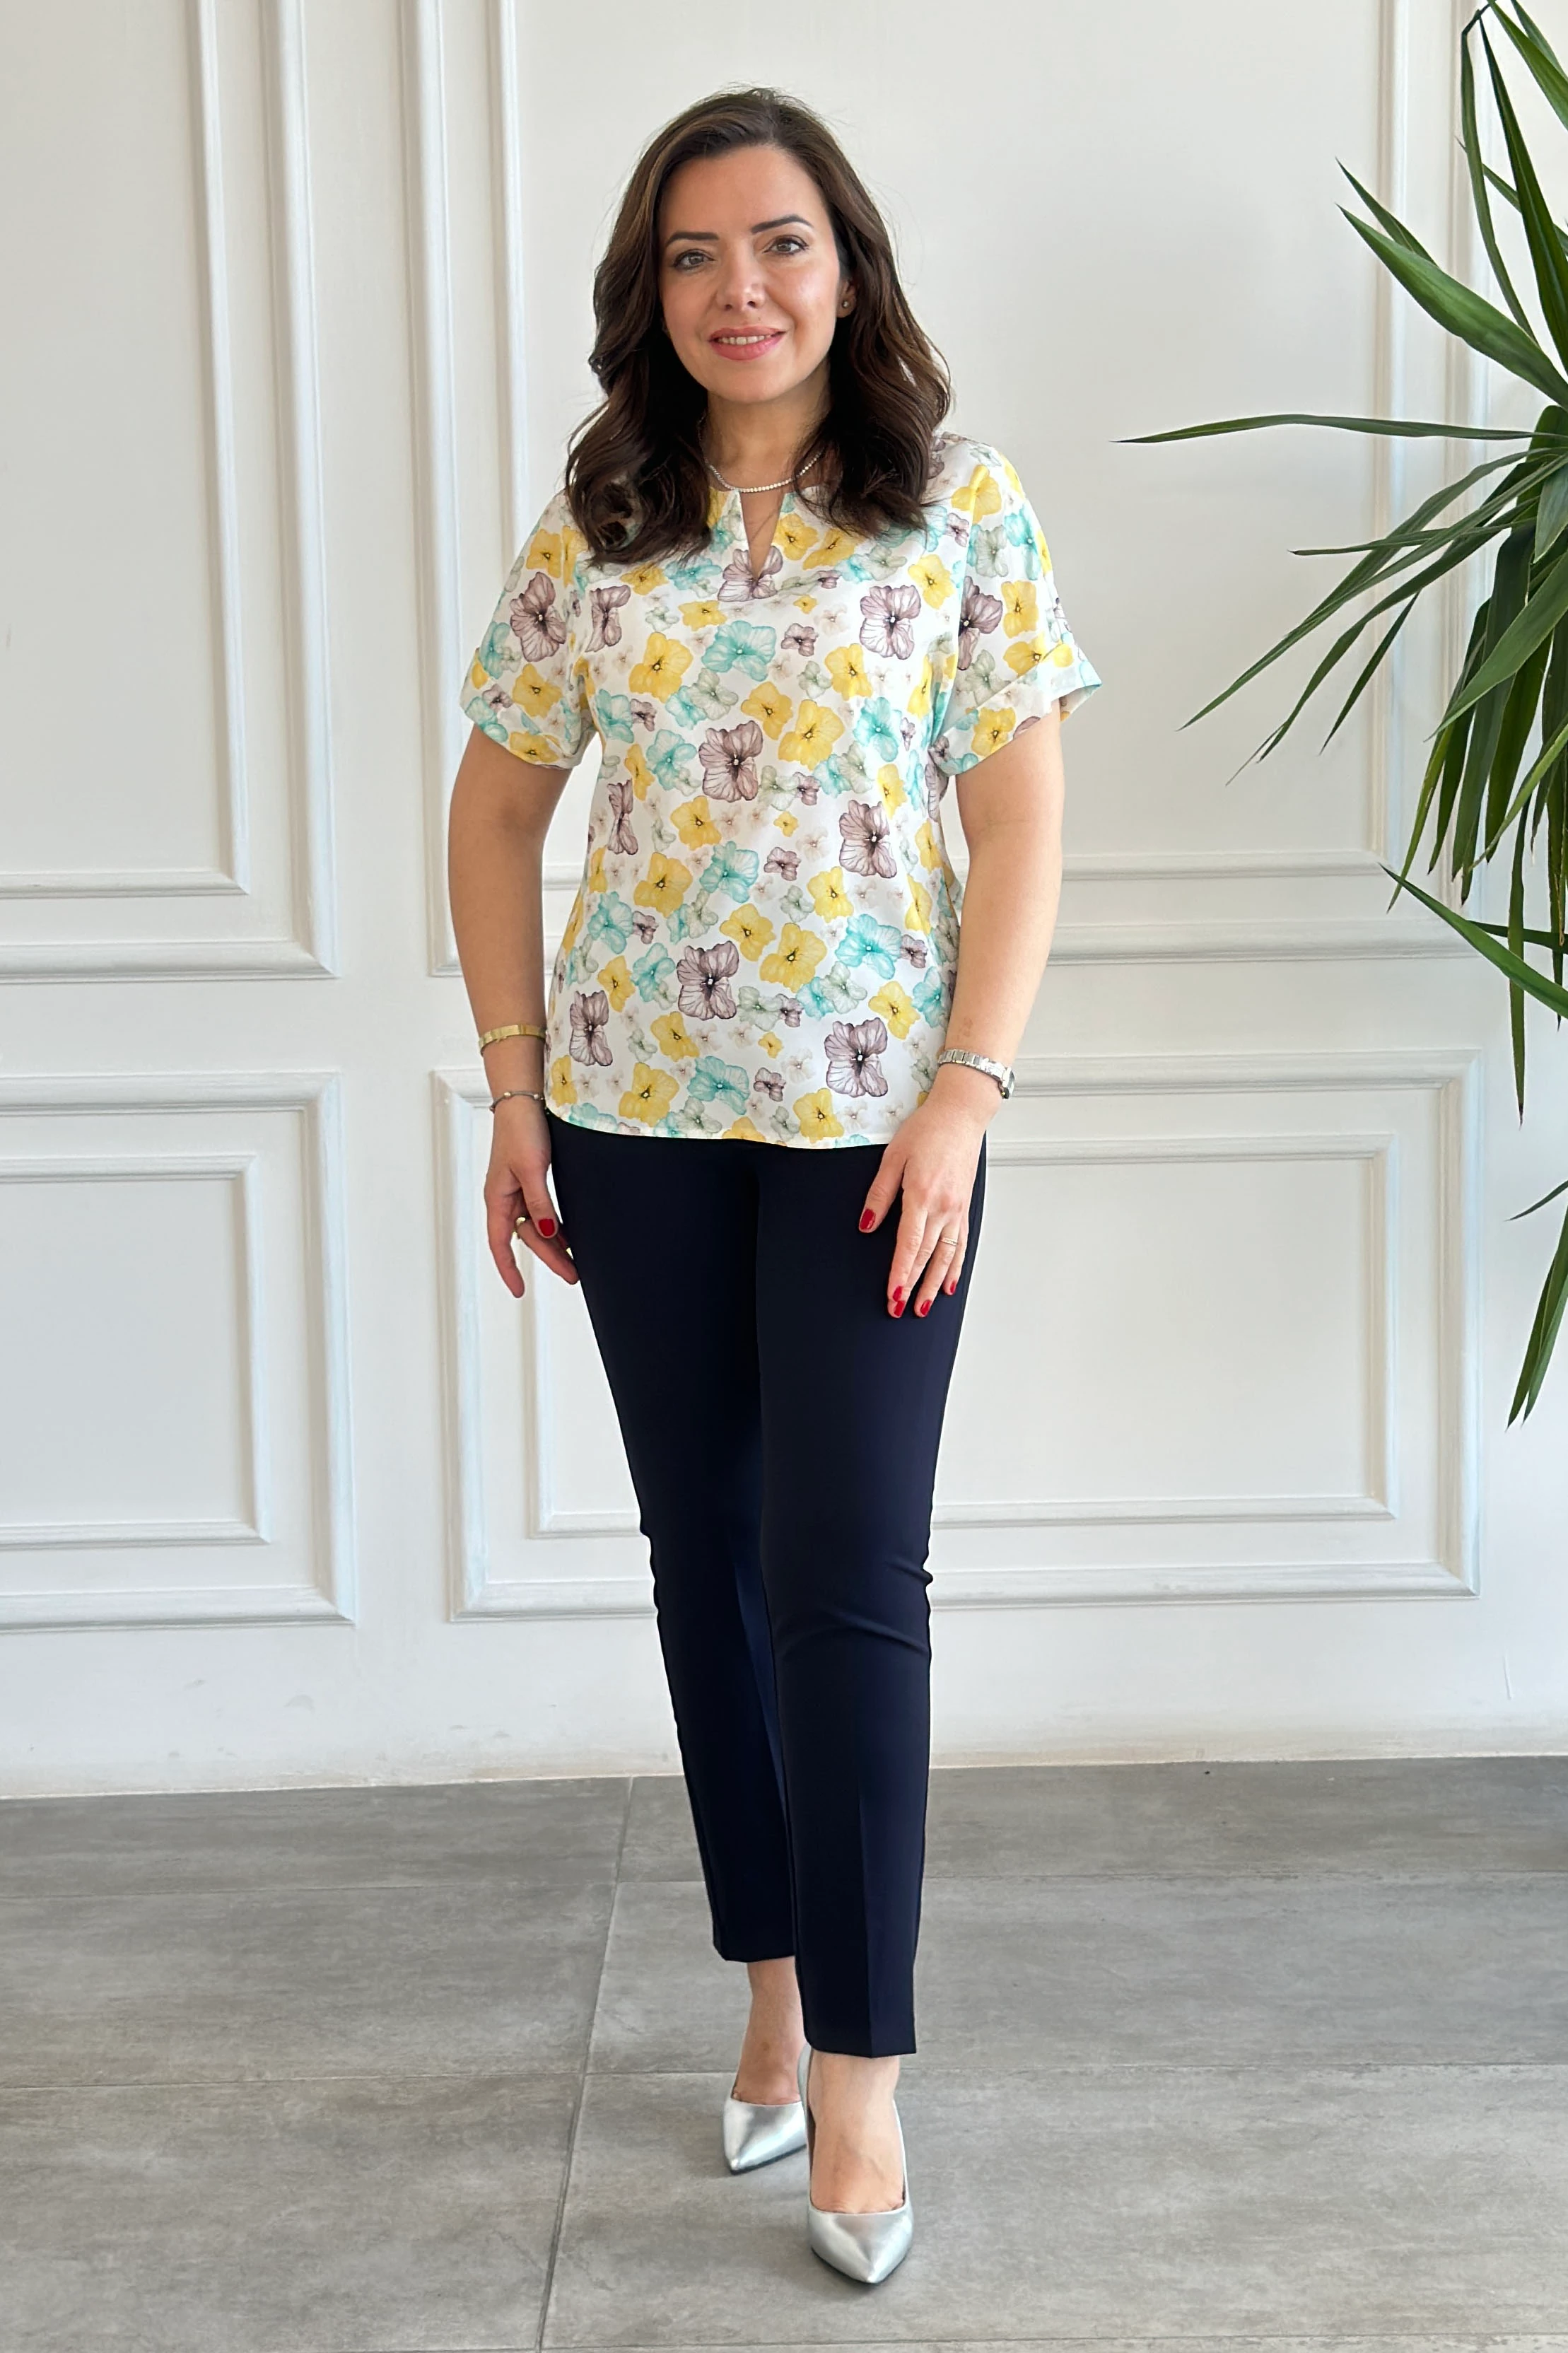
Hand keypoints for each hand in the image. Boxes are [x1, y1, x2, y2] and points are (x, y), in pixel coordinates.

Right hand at [482, 1097, 577, 1295]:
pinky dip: (555, 1225)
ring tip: (576, 1261)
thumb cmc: (521, 1129)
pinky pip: (542, 1210)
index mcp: (497, 1198)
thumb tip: (548, 1232)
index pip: (499, 1243)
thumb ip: (540, 1202)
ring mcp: (518, 1189)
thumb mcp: (532, 1169)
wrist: (524, 1099)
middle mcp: (505, 1197)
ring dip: (554, 1243)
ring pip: (536, 1225)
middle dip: (548, 1258)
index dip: (509, 1269)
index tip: (519, 1291)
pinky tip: (569, 1235)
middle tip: (572, 1276)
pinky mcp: (531, 1179)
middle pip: (526, 1237)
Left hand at [859, 1081, 991, 1316]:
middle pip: (927, 1256)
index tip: (892, 1295)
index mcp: (921, 1195)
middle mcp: (943, 1207)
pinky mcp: (964, 1207)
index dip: (900, 1273)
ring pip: (946, 1256)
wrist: (961, 1115)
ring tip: (923, 1307)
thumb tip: (866, 1225)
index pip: (909, 1245)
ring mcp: (957, 1209)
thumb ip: (879, 1195)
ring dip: (934, 1284)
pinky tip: (949, 1284)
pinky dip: (956, 1267)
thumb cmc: (927, 1131)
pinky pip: (961, 1244)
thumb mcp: (893, 1157)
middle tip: (899, 1309)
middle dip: (912, 1286)